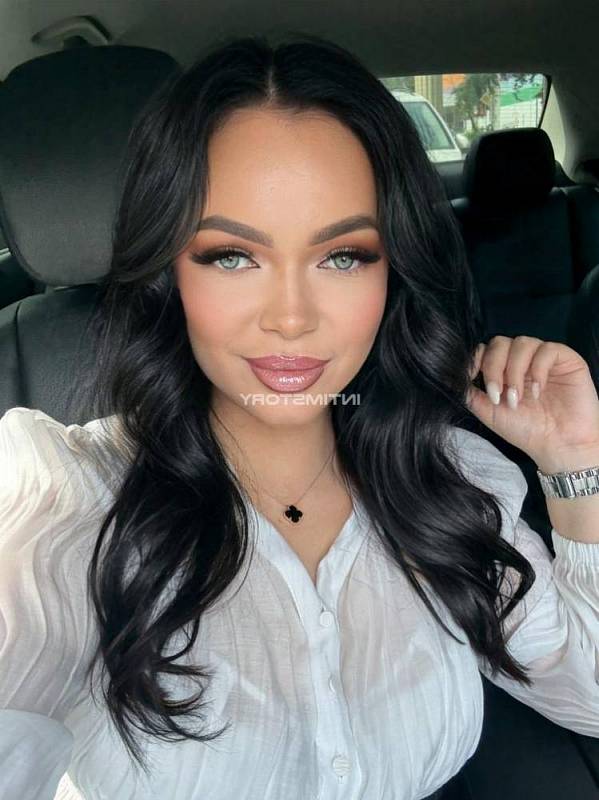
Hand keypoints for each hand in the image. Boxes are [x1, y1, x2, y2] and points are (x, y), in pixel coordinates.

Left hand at [466, 335, 598, 467]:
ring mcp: (543, 358)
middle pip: (500, 343)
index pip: (485, 350)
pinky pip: (548, 349)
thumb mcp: (489, 413)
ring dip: (514, 371)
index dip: (475, 360)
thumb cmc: (526, 430)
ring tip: (517, 398)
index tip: (471, 377)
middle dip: (494, 368)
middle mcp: (522, 361)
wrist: (558, 447)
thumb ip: (471, 393)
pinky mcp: (566, 359)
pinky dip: (538, 370)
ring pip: (522, 342)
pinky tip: (537, 392)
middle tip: (498, 395)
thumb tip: (450, 379)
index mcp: (503, 371)